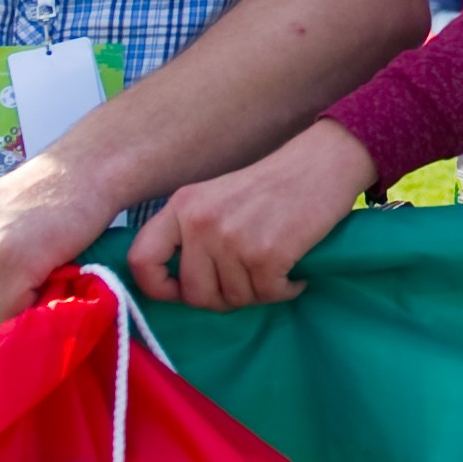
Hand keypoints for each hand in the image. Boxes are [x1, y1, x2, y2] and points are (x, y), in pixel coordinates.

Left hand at [128, 119, 374, 308]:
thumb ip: (192, 235)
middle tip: (248, 282)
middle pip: (194, 294)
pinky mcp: (266, 254)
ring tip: (275, 269)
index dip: (157, 288)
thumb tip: (181, 290)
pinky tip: (294, 273)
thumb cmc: (272, 185)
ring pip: (235, 299)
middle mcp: (200, 223)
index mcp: (181, 207)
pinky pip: (267, 295)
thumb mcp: (215, 199)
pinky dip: (285, 290)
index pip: (141, 260)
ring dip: (259, 292)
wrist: (321, 163)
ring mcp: (232, 239)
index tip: (181, 292)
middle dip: (224, 298)